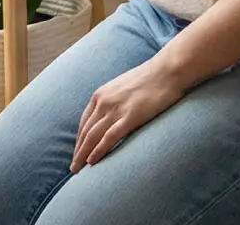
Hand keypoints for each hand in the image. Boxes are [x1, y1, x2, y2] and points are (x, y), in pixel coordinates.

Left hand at [70, 59, 187, 171]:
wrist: (167, 70)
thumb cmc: (149, 79)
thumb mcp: (123, 87)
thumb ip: (114, 100)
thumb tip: (112, 114)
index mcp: (101, 94)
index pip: (84, 122)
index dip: (79, 139)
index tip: (77, 152)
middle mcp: (104, 101)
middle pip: (85, 131)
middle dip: (77, 151)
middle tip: (73, 167)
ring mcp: (116, 109)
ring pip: (92, 137)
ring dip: (83, 155)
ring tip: (77, 169)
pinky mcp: (130, 117)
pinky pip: (109, 137)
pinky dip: (98, 151)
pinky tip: (92, 162)